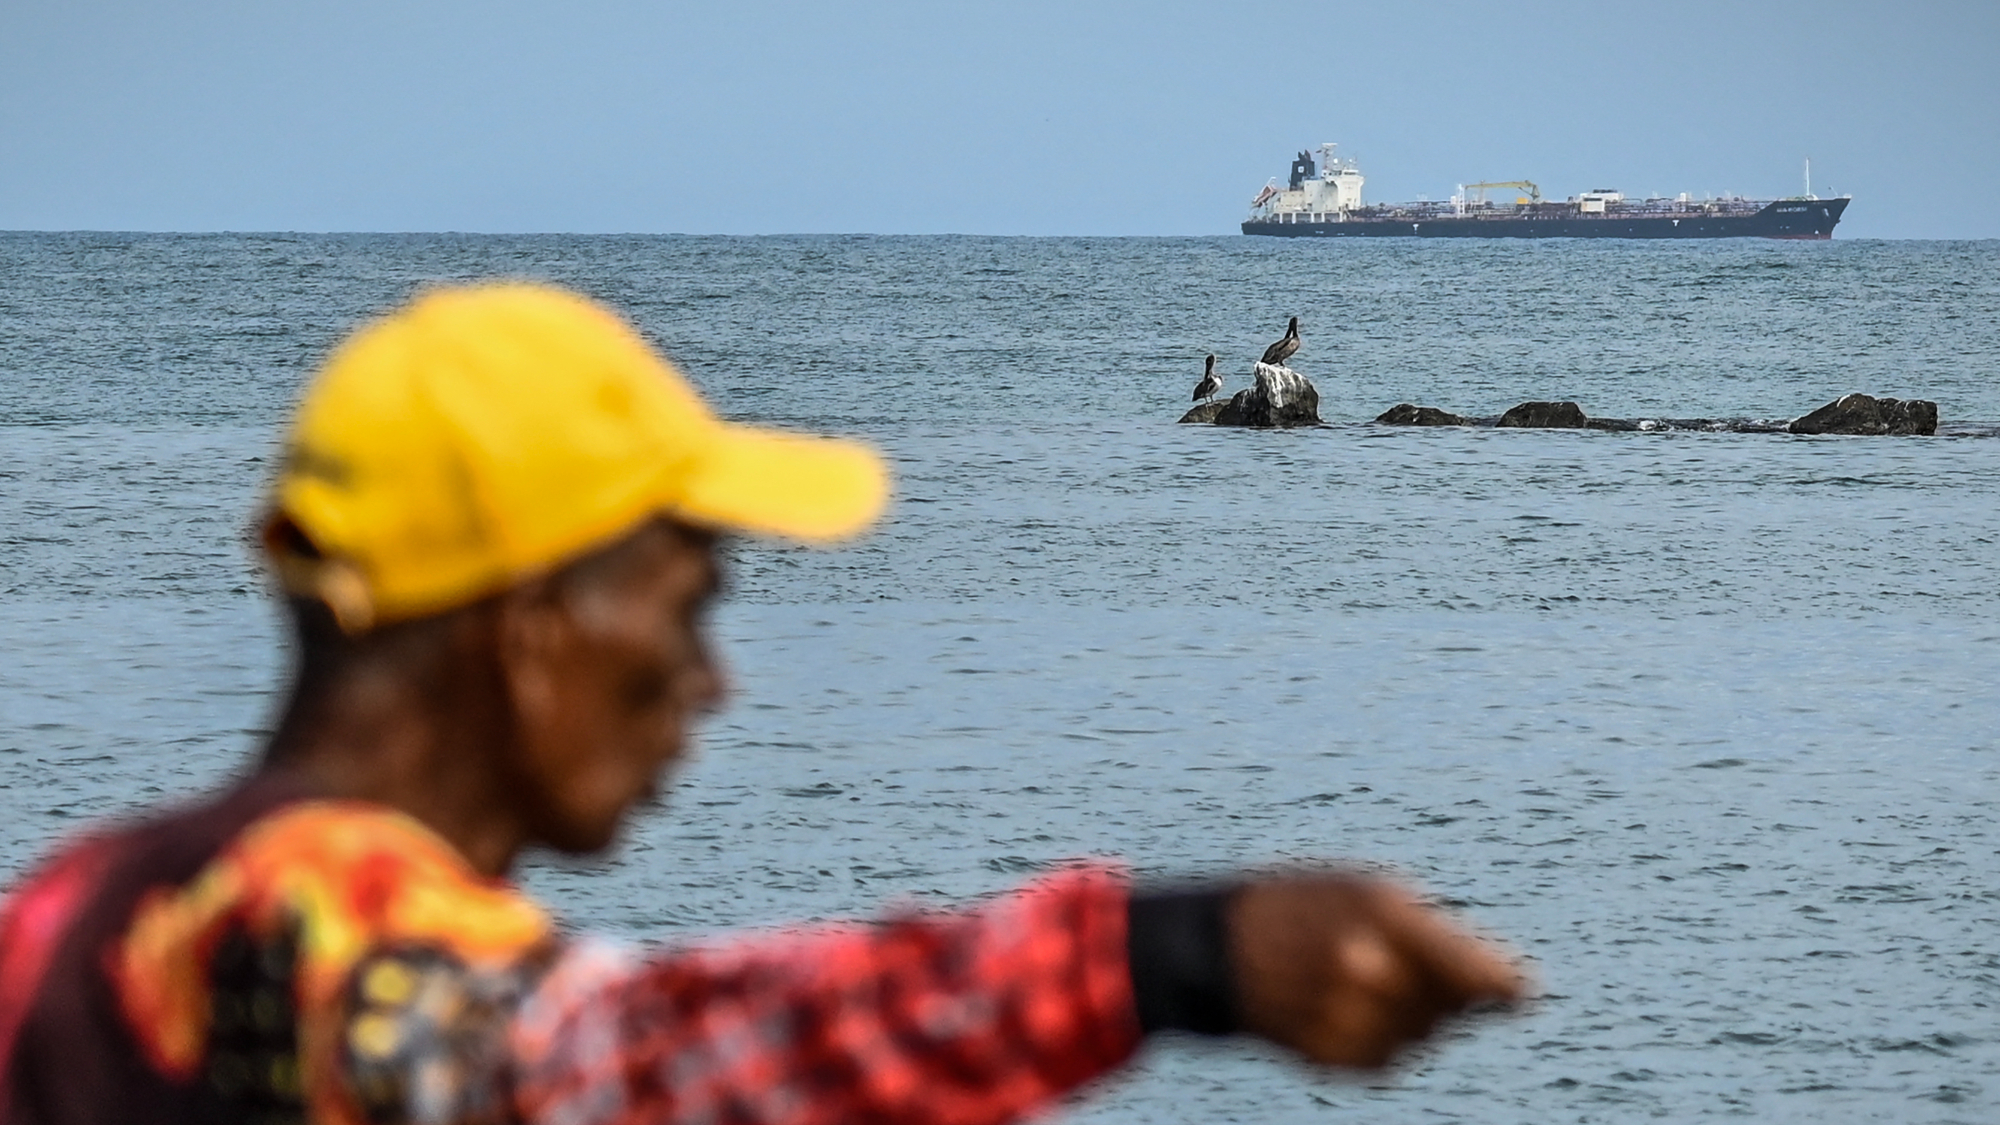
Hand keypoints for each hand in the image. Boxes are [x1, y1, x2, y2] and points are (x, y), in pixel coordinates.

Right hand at [1228, 868, 1525, 1068]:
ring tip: (1358, 982)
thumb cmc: (1302, 906)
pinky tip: (1340, 1008)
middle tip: (1394, 962)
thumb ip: (1438, 934)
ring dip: (1408, 1015)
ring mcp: (1348, 1018)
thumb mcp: (1367, 891)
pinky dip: (1376, 1038)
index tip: (1523, 996)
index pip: (1474, 971)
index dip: (1504, 987)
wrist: (1214, 947)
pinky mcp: (1331, 1059)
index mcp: (1385, 915)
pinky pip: (1386, 1059)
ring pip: (1422, 1036)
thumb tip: (1511, 991)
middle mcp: (1370, 970)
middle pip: (1451, 1008)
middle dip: (1440, 990)